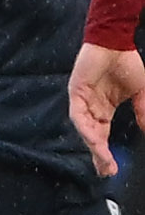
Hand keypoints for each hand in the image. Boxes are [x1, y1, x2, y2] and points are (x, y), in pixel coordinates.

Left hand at [70, 42, 144, 174]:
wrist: (116, 42)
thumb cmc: (126, 64)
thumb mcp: (139, 92)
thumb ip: (143, 111)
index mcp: (104, 109)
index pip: (102, 135)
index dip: (106, 152)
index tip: (113, 168)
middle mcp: (91, 108)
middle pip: (92, 137)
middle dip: (99, 155)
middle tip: (107, 172)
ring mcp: (82, 100)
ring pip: (85, 129)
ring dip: (93, 146)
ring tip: (104, 161)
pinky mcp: (76, 92)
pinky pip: (79, 114)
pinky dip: (86, 128)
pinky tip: (95, 140)